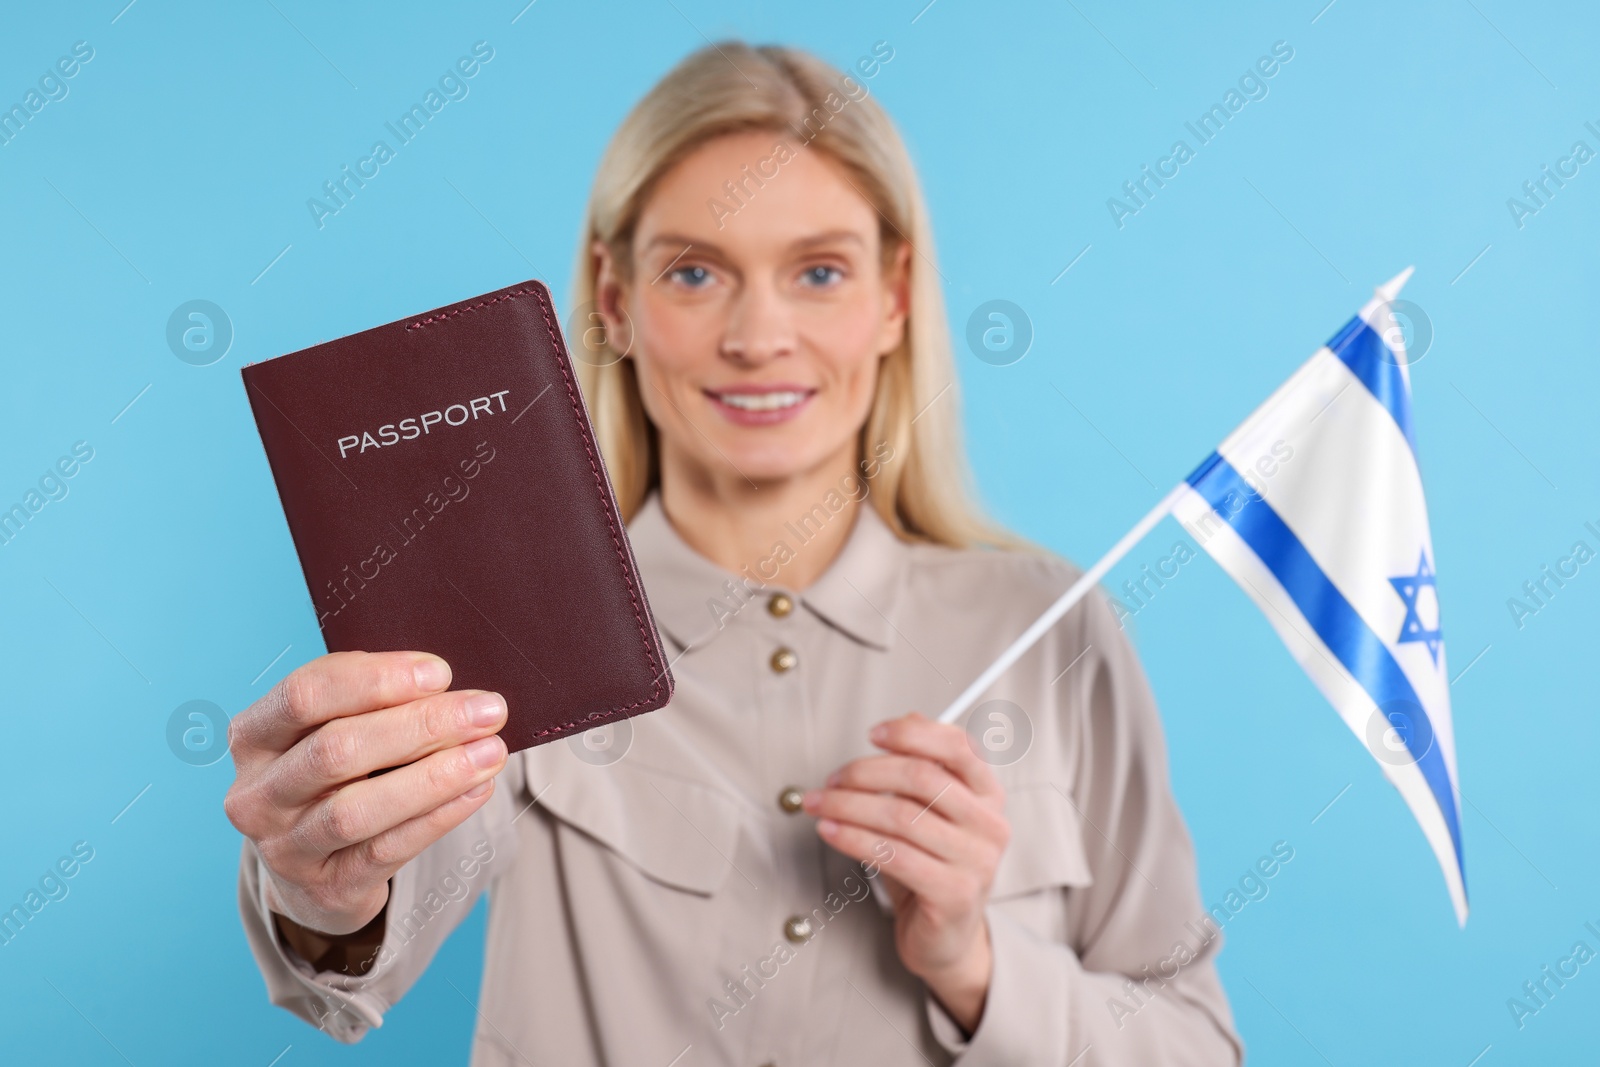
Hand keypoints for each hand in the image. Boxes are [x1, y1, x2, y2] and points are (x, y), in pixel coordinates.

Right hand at [224, 650, 508, 937]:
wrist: (314, 870)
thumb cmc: (336, 777)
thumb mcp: (335, 730)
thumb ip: (376, 703)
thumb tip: (451, 690)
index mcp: (253, 736)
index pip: (305, 694)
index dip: (375, 679)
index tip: (441, 672)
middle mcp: (258, 793)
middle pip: (336, 750)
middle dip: (420, 725)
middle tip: (487, 711)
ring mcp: (285, 847)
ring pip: (358, 809)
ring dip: (435, 776)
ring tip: (490, 752)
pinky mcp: (325, 887)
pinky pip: (386, 851)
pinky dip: (437, 816)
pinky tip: (477, 789)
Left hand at [804, 712, 1009, 1033]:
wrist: (946, 939)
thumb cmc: (932, 867)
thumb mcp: (930, 813)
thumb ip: (924, 767)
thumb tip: (904, 720)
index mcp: (989, 795)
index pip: (958, 747)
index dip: (911, 734)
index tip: (872, 734)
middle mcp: (990, 824)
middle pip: (921, 778)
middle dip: (865, 772)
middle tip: (831, 779)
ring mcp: (976, 861)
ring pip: (901, 816)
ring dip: (849, 806)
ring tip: (820, 804)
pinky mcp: (954, 894)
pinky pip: (893, 855)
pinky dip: (853, 839)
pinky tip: (830, 832)